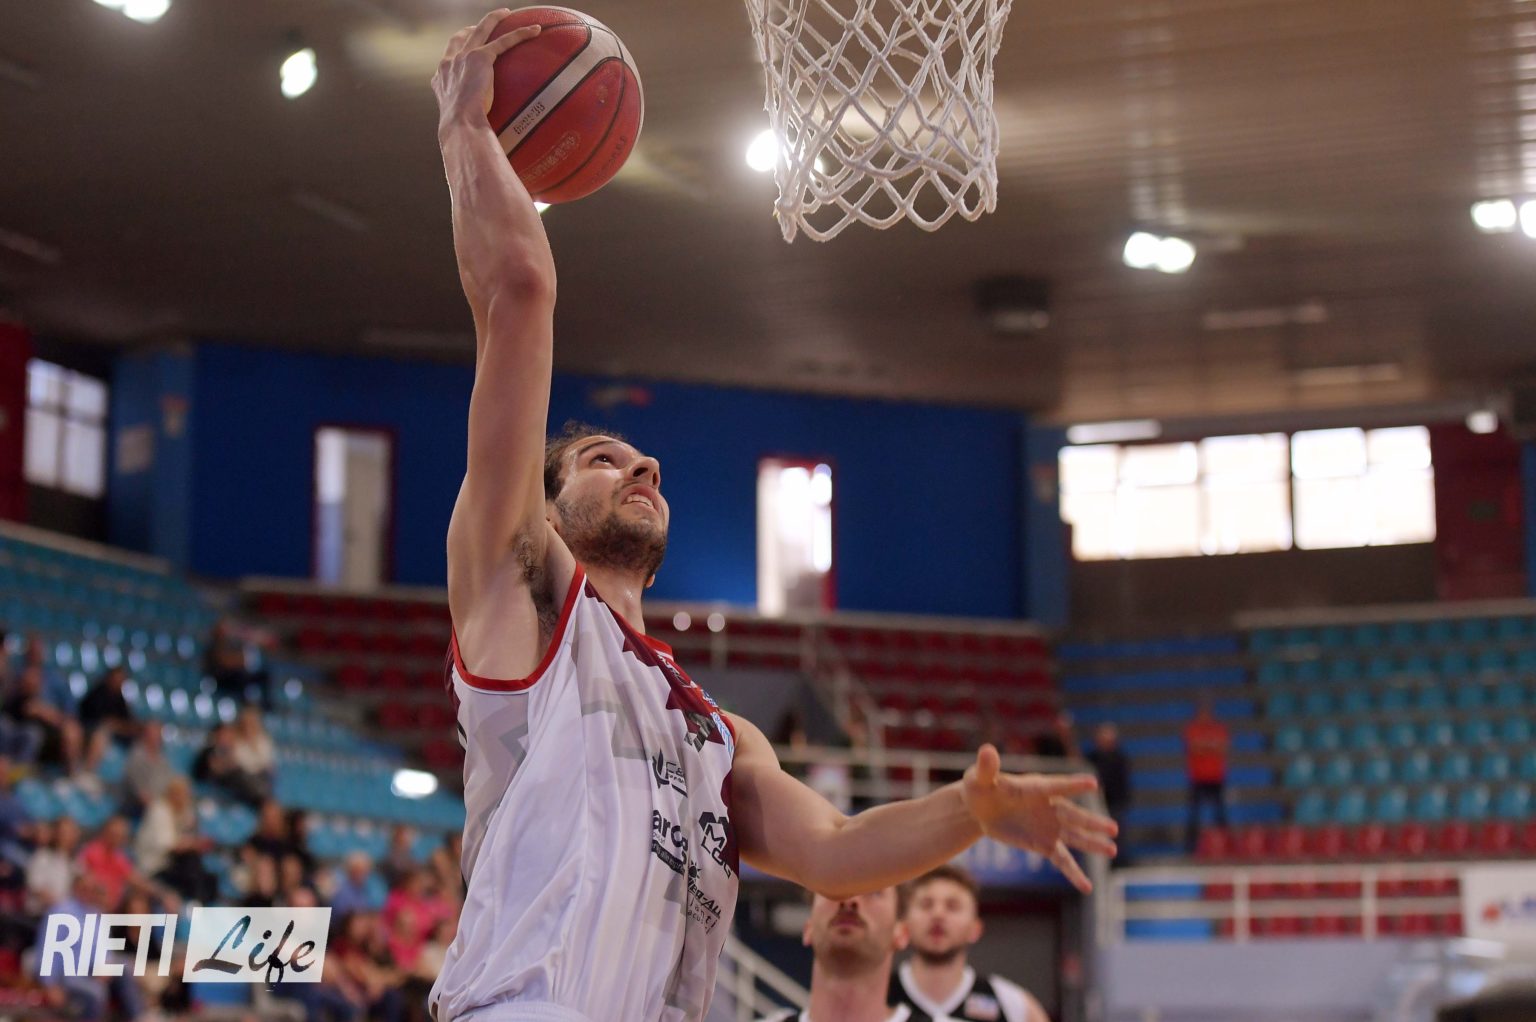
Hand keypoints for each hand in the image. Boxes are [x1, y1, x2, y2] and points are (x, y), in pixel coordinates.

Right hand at [433, 9, 542, 132]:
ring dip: (494, 18)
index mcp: (441, 77)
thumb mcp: (457, 120)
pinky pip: (504, 40)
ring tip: (507, 14)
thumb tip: (478, 133)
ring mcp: (464, 57)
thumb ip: (465, 117)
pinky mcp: (481, 57)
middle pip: (461, 36)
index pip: (448, 56)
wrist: (459, 122)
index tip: (465, 48)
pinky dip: (520, 34)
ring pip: (482, 28)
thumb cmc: (460, 129)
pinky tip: (535, 30)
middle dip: (472, 28)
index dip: (457, 48)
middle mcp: (449, 62)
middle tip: (484, 25)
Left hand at [960, 744, 1118, 892]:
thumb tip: (987, 750)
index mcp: (1035, 788)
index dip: (1072, 785)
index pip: (1056, 786)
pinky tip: (1087, 888)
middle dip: (1091, 822)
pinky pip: (1062, 860)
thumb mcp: (979, 778)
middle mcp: (1048, 806)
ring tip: (1112, 850)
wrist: (979, 809)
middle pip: (1072, 815)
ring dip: (1092, 844)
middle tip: (1113, 829)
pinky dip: (1074, 873)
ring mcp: (1049, 827)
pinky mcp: (1043, 844)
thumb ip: (987, 767)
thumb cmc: (980, 787)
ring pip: (1074, 837)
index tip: (1092, 783)